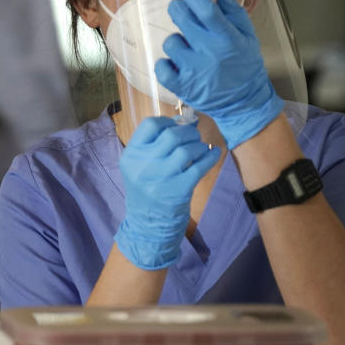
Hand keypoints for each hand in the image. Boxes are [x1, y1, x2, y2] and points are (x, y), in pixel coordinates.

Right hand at [115, 117, 220, 269]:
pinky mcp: (178, 191)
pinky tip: (213, 154)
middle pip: (172, 136)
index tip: (176, 126)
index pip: (150, 125)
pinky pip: (199, 167)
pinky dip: (210, 157)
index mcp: (131, 155)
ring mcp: (160, 179)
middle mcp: (142, 166)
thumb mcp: (140, 166)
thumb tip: (184, 121)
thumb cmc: (147, 188)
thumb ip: (155, 145)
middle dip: (188, 133)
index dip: (167, 122)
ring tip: (200, 149)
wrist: (148, 224)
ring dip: (199, 146)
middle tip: (193, 137)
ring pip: (187, 150)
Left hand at [155, 0, 283, 149]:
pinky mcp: (181, 86)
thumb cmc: (245, 64)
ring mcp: (193, 70)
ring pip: (170, 43)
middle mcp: (209, 53)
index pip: (206, 10)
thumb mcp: (246, 34)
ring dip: (176, 41)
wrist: (244, 102)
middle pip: (183, 20)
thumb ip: (231, 9)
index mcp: (228, 38)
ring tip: (187, 48)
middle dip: (177, 9)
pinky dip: (165, 63)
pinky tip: (176, 63)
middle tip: (179, 9)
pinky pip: (161, 66)